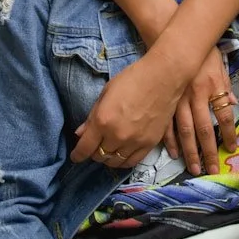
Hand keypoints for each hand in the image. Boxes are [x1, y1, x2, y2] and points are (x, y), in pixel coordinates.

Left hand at [70, 53, 181, 168]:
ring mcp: (134, 142)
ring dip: (108, 158)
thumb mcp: (106, 92)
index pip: (85, 148)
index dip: (77, 155)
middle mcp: (117, 135)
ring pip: (115, 162)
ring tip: (108, 149)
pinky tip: (121, 154)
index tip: (76, 156)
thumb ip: (92, 116)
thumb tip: (80, 134)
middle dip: (93, 152)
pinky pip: (132, 162)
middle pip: (99, 156)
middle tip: (95, 145)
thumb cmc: (132, 79)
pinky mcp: (150, 144)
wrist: (163, 77)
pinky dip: (123, 161)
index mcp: (103, 120)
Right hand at [163, 47, 236, 175]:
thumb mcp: (218, 64)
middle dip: (208, 152)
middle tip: (212, 170)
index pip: (224, 116)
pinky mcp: (165, 99)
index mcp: (212, 86)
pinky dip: (170, 140)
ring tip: (194, 168)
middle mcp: (196, 96)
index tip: (231, 149)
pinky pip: (167, 124)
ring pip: (185, 131)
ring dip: (190, 151)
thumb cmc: (199, 52)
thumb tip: (231, 103)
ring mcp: (178, 99)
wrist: (172, 38)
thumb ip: (224, 85)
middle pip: (204, 129)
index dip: (229, 134)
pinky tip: (174, 152)